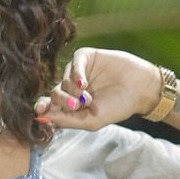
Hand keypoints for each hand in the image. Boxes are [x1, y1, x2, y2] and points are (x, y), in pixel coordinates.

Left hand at [33, 48, 164, 130]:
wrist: (139, 89)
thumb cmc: (117, 107)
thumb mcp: (91, 121)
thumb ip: (66, 120)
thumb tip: (41, 117)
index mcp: (71, 106)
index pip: (50, 106)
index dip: (43, 107)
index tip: (40, 110)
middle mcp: (72, 89)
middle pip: (54, 93)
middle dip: (61, 101)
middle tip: (76, 106)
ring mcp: (78, 73)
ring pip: (63, 80)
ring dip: (73, 91)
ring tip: (88, 99)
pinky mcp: (87, 58)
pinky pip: (74, 63)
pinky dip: (76, 74)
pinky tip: (83, 84)